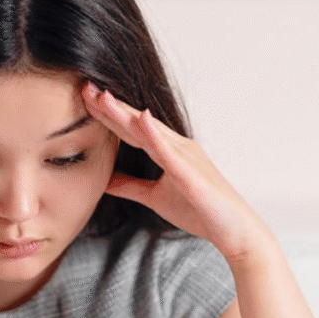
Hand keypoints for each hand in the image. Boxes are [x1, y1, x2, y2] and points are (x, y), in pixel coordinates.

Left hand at [82, 83, 269, 262]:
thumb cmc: (200, 211)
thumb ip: (130, 186)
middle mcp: (177, 147)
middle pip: (136, 123)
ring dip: (126, 113)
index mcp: (167, 150)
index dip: (107, 114)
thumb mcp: (154, 197)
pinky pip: (170, 152)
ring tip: (103, 96)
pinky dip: (155, 134)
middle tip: (84, 87)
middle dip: (110, 106)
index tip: (83, 99)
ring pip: (150, 131)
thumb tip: (103, 180)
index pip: (130, 129)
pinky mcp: (192, 173)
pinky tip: (142, 118)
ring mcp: (186, 157)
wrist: (235, 231)